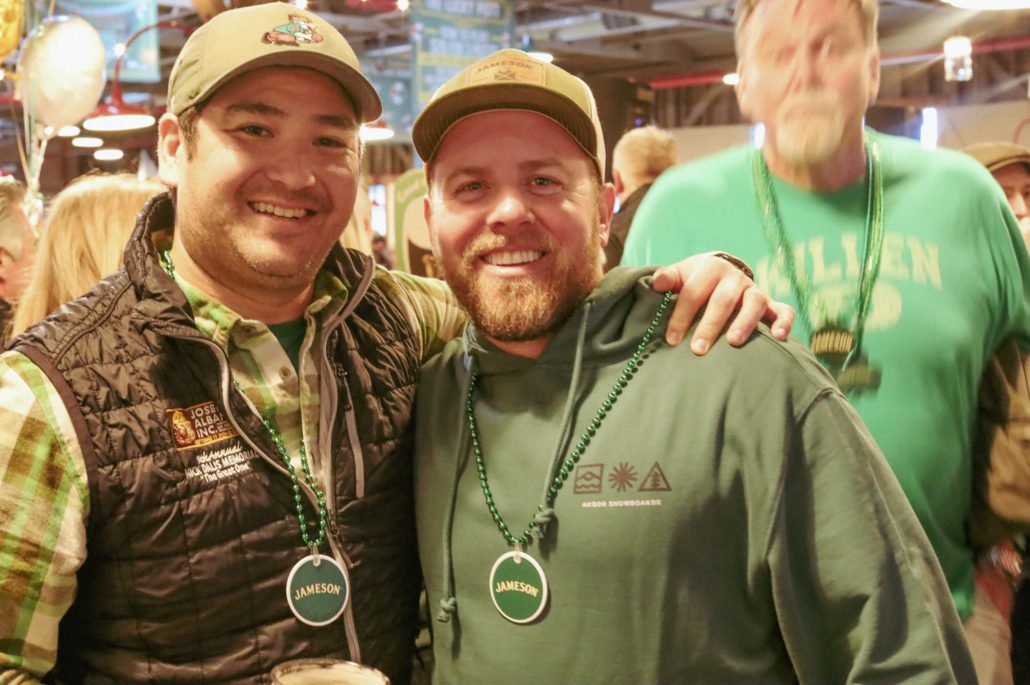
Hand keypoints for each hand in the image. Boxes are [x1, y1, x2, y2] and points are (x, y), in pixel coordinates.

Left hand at [651, 252, 793, 353]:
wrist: (720, 273)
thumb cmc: (694, 280)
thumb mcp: (680, 275)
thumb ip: (667, 278)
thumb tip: (657, 283)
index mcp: (710, 269)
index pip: (693, 292)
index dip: (681, 316)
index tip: (672, 340)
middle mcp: (735, 278)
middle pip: (723, 299)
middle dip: (710, 324)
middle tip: (698, 349)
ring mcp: (755, 291)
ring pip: (754, 303)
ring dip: (745, 322)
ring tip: (734, 342)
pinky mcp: (771, 304)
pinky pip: (784, 310)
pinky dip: (784, 322)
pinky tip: (780, 337)